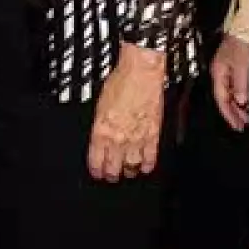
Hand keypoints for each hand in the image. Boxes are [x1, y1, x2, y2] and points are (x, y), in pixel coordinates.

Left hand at [87, 43, 166, 182]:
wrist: (141, 73)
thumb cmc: (121, 82)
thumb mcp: (100, 104)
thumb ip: (100, 124)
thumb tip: (100, 135)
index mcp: (101, 130)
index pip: (96, 160)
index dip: (96, 170)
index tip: (97, 172)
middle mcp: (118, 138)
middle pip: (113, 168)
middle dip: (111, 174)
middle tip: (111, 176)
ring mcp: (136, 138)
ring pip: (131, 166)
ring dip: (129, 172)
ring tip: (127, 172)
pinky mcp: (153, 135)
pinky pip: (150, 158)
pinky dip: (147, 165)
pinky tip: (145, 167)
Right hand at [210, 35, 248, 131]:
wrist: (244, 27)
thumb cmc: (240, 43)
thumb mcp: (242, 65)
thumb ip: (240, 84)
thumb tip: (240, 101)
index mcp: (218, 74)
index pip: (221, 99)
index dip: (229, 114)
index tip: (237, 125)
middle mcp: (219, 74)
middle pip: (224, 99)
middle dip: (233, 113)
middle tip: (243, 125)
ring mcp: (226, 71)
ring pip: (229, 94)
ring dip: (237, 106)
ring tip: (246, 117)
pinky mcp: (233, 68)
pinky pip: (234, 88)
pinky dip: (240, 97)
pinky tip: (247, 102)